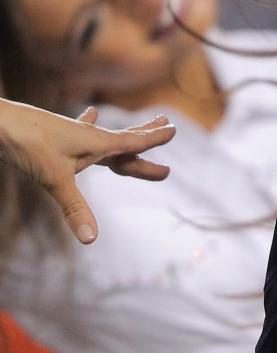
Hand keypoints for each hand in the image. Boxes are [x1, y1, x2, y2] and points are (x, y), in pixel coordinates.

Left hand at [0, 100, 175, 243]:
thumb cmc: (26, 143)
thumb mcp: (53, 178)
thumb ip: (75, 208)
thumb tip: (92, 239)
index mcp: (96, 142)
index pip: (132, 141)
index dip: (153, 138)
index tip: (174, 130)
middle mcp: (88, 137)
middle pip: (125, 140)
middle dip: (146, 137)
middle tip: (168, 126)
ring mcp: (71, 134)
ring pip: (106, 137)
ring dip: (126, 134)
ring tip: (140, 127)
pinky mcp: (54, 134)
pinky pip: (80, 130)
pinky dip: (89, 124)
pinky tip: (89, 113)